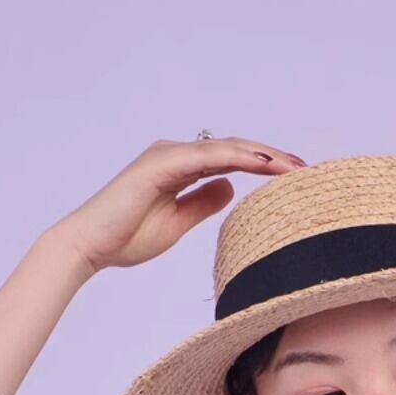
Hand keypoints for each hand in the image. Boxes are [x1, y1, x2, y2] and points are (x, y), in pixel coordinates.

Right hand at [54, 137, 305, 276]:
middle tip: (305, 167)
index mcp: (180, 168)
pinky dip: (238, 157)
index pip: (230, 160)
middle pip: (234, 149)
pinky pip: (208, 156)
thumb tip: (230, 188)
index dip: (263, 165)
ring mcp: (168, 155)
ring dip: (262, 155)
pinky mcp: (161, 163)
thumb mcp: (177, 223)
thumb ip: (202, 203)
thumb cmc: (126, 238)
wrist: (90, 246)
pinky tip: (263, 164)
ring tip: (293, 165)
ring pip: (226, 148)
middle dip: (271, 157)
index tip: (294, 175)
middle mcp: (176, 154)